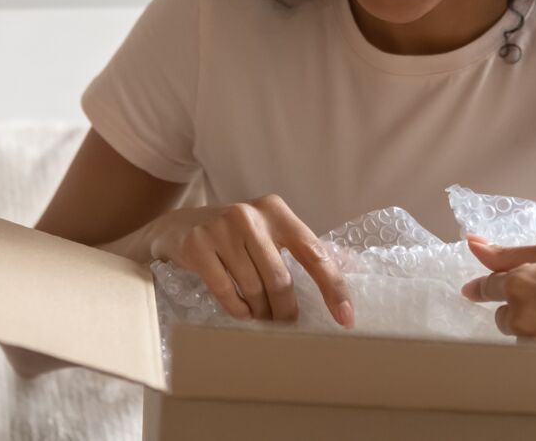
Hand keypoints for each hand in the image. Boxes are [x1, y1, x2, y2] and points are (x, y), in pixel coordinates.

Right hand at [149, 195, 353, 327]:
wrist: (179, 226)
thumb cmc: (237, 236)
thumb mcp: (271, 231)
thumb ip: (306, 248)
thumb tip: (355, 269)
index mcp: (277, 210)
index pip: (313, 252)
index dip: (333, 287)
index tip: (345, 318)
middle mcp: (250, 215)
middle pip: (280, 279)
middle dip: (286, 310)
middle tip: (286, 325)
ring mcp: (221, 228)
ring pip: (253, 289)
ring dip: (261, 312)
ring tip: (261, 317)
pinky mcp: (197, 246)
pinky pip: (225, 293)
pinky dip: (237, 311)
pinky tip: (242, 312)